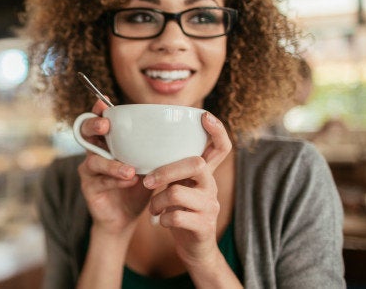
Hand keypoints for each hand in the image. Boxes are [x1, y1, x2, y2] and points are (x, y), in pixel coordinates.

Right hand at [77, 100, 151, 234]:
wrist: (126, 219)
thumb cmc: (139, 188)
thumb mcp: (150, 165)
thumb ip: (159, 150)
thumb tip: (184, 131)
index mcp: (108, 143)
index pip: (99, 121)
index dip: (97, 110)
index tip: (103, 102)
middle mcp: (95, 153)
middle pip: (84, 133)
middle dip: (93, 126)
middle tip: (106, 126)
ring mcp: (89, 171)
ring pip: (93, 160)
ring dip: (112, 164)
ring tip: (130, 169)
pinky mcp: (89, 189)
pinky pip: (100, 181)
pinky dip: (115, 180)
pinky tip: (130, 181)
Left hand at [142, 112, 232, 265]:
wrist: (193, 249)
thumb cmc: (180, 212)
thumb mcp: (178, 187)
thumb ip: (171, 169)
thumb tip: (144, 146)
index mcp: (204, 175)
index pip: (221, 147)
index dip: (217, 130)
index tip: (205, 115)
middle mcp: (211, 186)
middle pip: (196, 164)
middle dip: (165, 170)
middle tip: (147, 182)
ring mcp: (210, 206)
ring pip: (178, 192)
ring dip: (157, 201)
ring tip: (153, 209)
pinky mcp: (203, 226)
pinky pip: (175, 216)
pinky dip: (161, 219)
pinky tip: (159, 222)